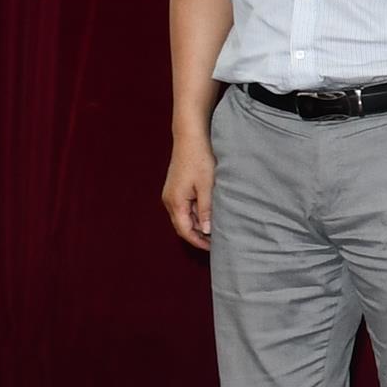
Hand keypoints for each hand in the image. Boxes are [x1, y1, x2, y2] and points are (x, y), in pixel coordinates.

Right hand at [162, 134, 215, 250]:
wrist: (189, 139)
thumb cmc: (199, 159)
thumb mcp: (207, 186)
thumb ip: (206, 209)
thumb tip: (207, 230)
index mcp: (175, 202)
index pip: (185, 231)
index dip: (198, 241)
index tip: (214, 248)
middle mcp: (169, 201)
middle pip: (183, 226)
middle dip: (198, 236)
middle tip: (217, 242)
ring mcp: (171, 194)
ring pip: (184, 217)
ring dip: (197, 225)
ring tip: (216, 230)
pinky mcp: (176, 189)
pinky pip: (184, 207)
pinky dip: (195, 214)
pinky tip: (209, 214)